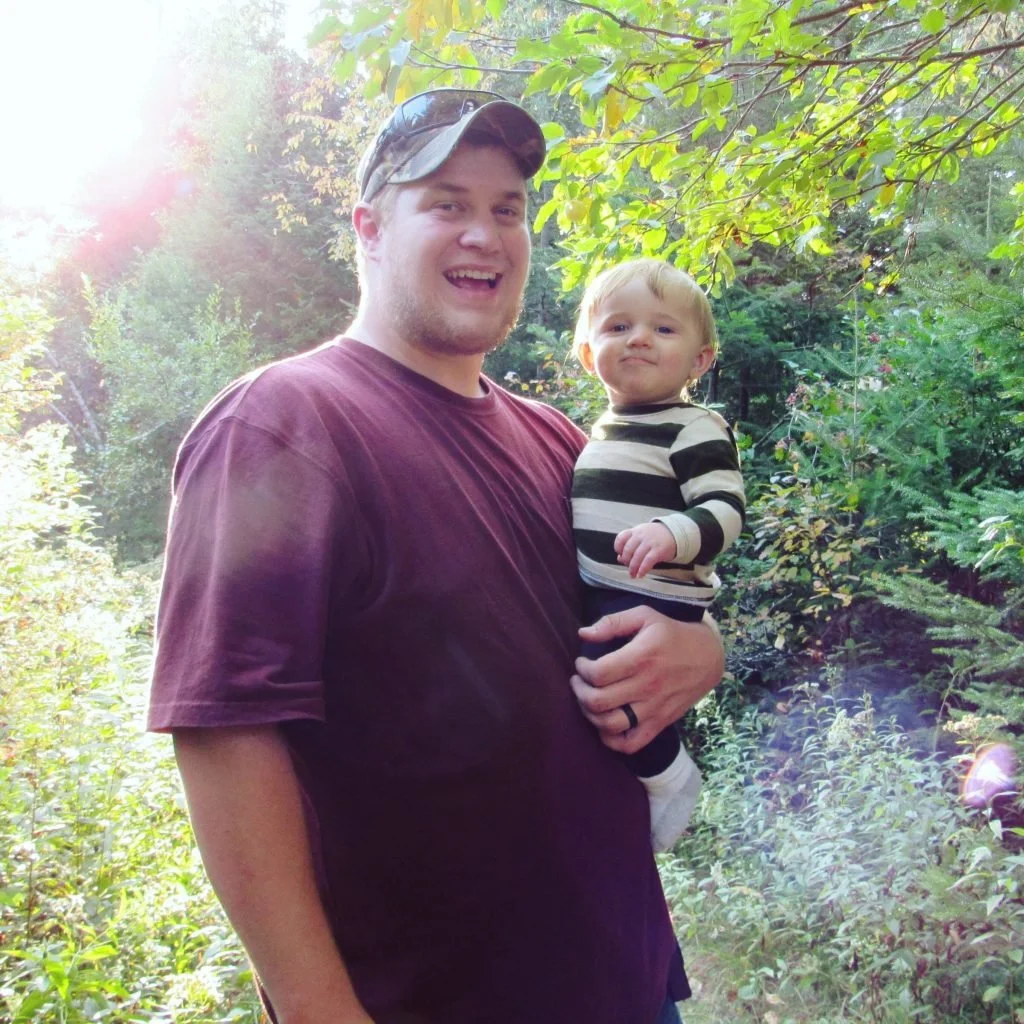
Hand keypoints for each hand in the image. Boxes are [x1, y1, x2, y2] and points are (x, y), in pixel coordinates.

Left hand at [570, 606, 723, 753]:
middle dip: (579, 691)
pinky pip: (630, 744)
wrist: (708, 658)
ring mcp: (654, 709)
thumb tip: (583, 634)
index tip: (582, 664)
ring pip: (610, 725)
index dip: (582, 670)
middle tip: (579, 682)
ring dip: (590, 715)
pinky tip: (605, 724)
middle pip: (599, 701)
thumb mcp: (645, 616)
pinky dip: (611, 740)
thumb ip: (612, 622)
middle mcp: (647, 686)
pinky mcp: (659, 723)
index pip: (598, 673)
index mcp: (642, 658)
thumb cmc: (671, 634)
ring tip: (589, 700)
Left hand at [614, 522, 675, 577]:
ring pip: (637, 556)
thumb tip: (620, 559)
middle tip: (628, 568)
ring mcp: (650, 542)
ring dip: (633, 568)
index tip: (620, 555)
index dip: (618, 548)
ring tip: (633, 575)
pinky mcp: (658, 550)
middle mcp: (641, 535)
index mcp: (635, 531)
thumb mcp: (641, 537)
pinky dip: (642, 569)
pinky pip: (647, 561)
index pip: (621, 538)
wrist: (675, 534)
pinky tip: (640, 574)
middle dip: (626, 561)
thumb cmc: (655, 537)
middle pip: (628, 550)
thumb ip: (630, 546)